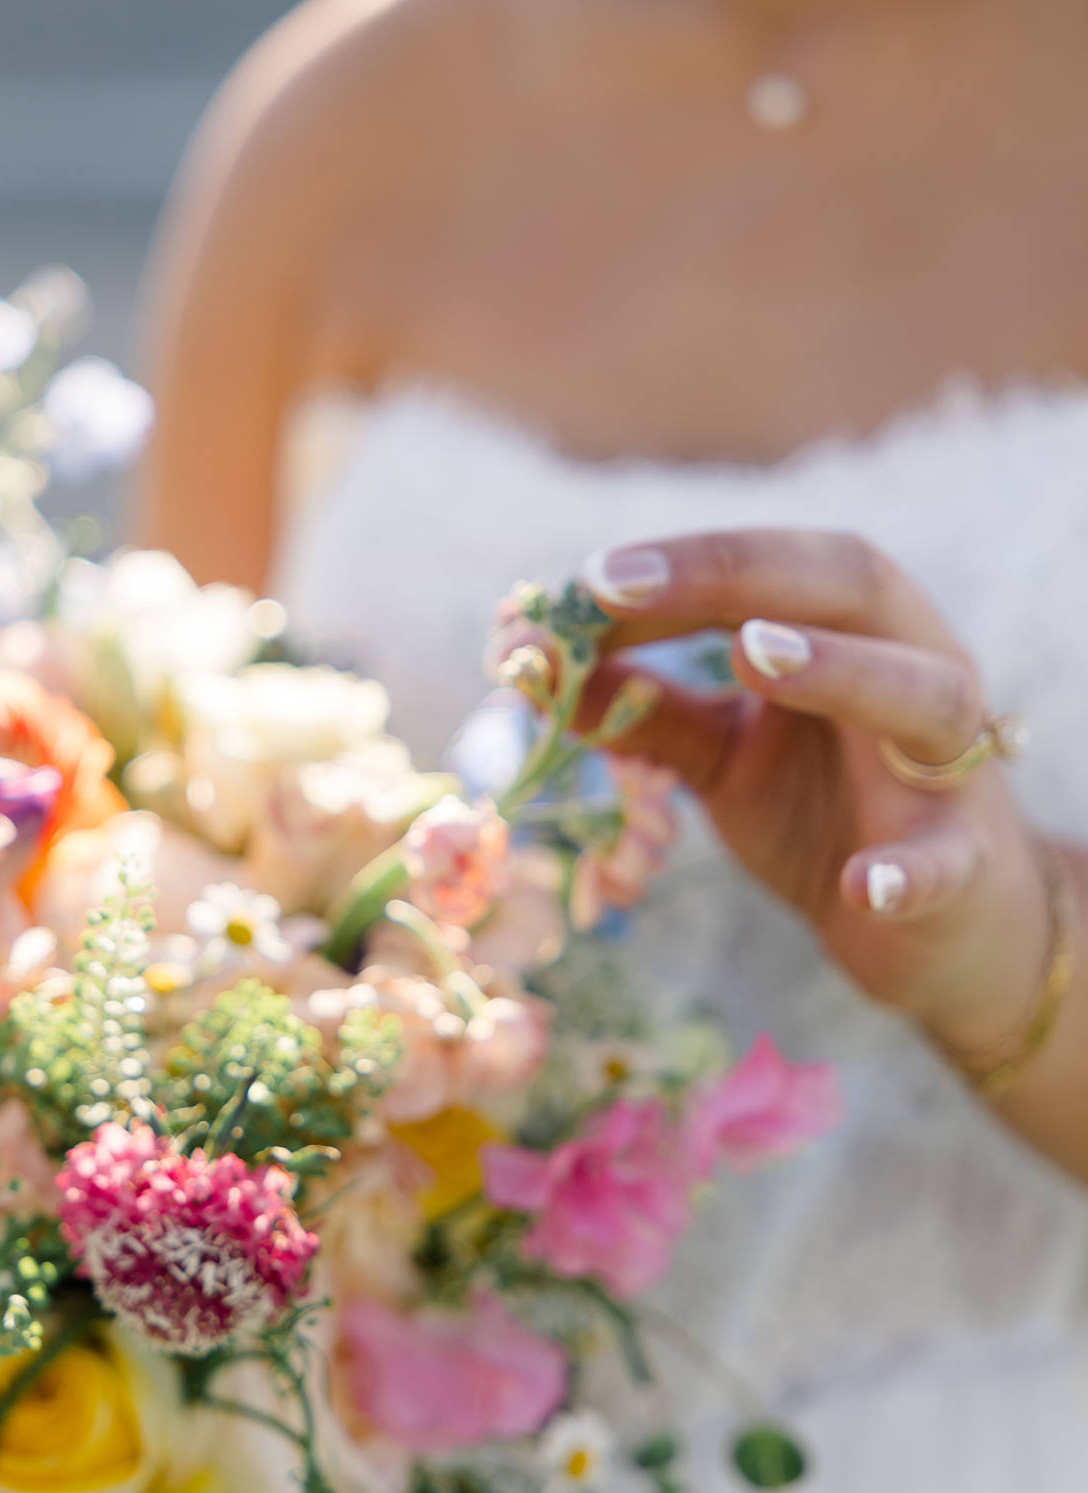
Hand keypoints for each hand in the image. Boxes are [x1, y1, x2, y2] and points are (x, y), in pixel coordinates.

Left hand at [578, 530, 1083, 1146]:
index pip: (767, 566)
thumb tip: (527, 663)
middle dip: (732, 575)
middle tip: (620, 586)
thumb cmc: (824, 809)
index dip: (677, 563)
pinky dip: (908, 871)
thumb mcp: (720, 752)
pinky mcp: (965, 864)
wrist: (939, 929)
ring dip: (839, 668)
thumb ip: (642, 706)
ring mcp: (948, 768)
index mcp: (848, 628)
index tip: (583, 579)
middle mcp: (912, 668)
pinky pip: (944, 861)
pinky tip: (865, 884)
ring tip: (750, 655)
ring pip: (922, 694)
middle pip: (846, 585)